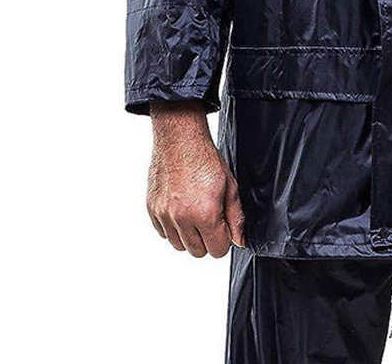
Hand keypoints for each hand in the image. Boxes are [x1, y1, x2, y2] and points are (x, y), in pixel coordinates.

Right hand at [146, 100, 245, 256]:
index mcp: (205, 214)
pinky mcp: (152, 209)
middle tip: (211, 218)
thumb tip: (239, 241)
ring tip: (195, 212)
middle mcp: (182, 218)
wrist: (180, 140)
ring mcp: (164, 215)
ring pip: (179, 245)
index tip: (223, 227)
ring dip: (189, 235)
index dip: (224, 239)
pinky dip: (172, 227)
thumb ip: (236, 217)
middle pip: (197, 252)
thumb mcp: (230, 186)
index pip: (217, 250)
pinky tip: (181, 208)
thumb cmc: (206, 159)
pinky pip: (163, 233)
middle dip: (207, 239)